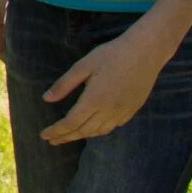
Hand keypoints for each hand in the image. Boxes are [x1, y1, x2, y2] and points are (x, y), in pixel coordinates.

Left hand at [39, 24, 170, 143]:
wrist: (147, 51)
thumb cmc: (112, 55)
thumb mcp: (83, 65)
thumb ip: (64, 84)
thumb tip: (46, 99)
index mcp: (94, 100)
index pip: (70, 123)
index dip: (56, 131)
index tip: (44, 135)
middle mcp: (109, 110)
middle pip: (83, 131)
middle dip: (66, 137)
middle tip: (52, 141)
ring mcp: (123, 111)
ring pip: (99, 131)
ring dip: (83, 135)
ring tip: (70, 136)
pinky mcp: (133, 109)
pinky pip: (114, 126)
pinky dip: (100, 130)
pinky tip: (94, 128)